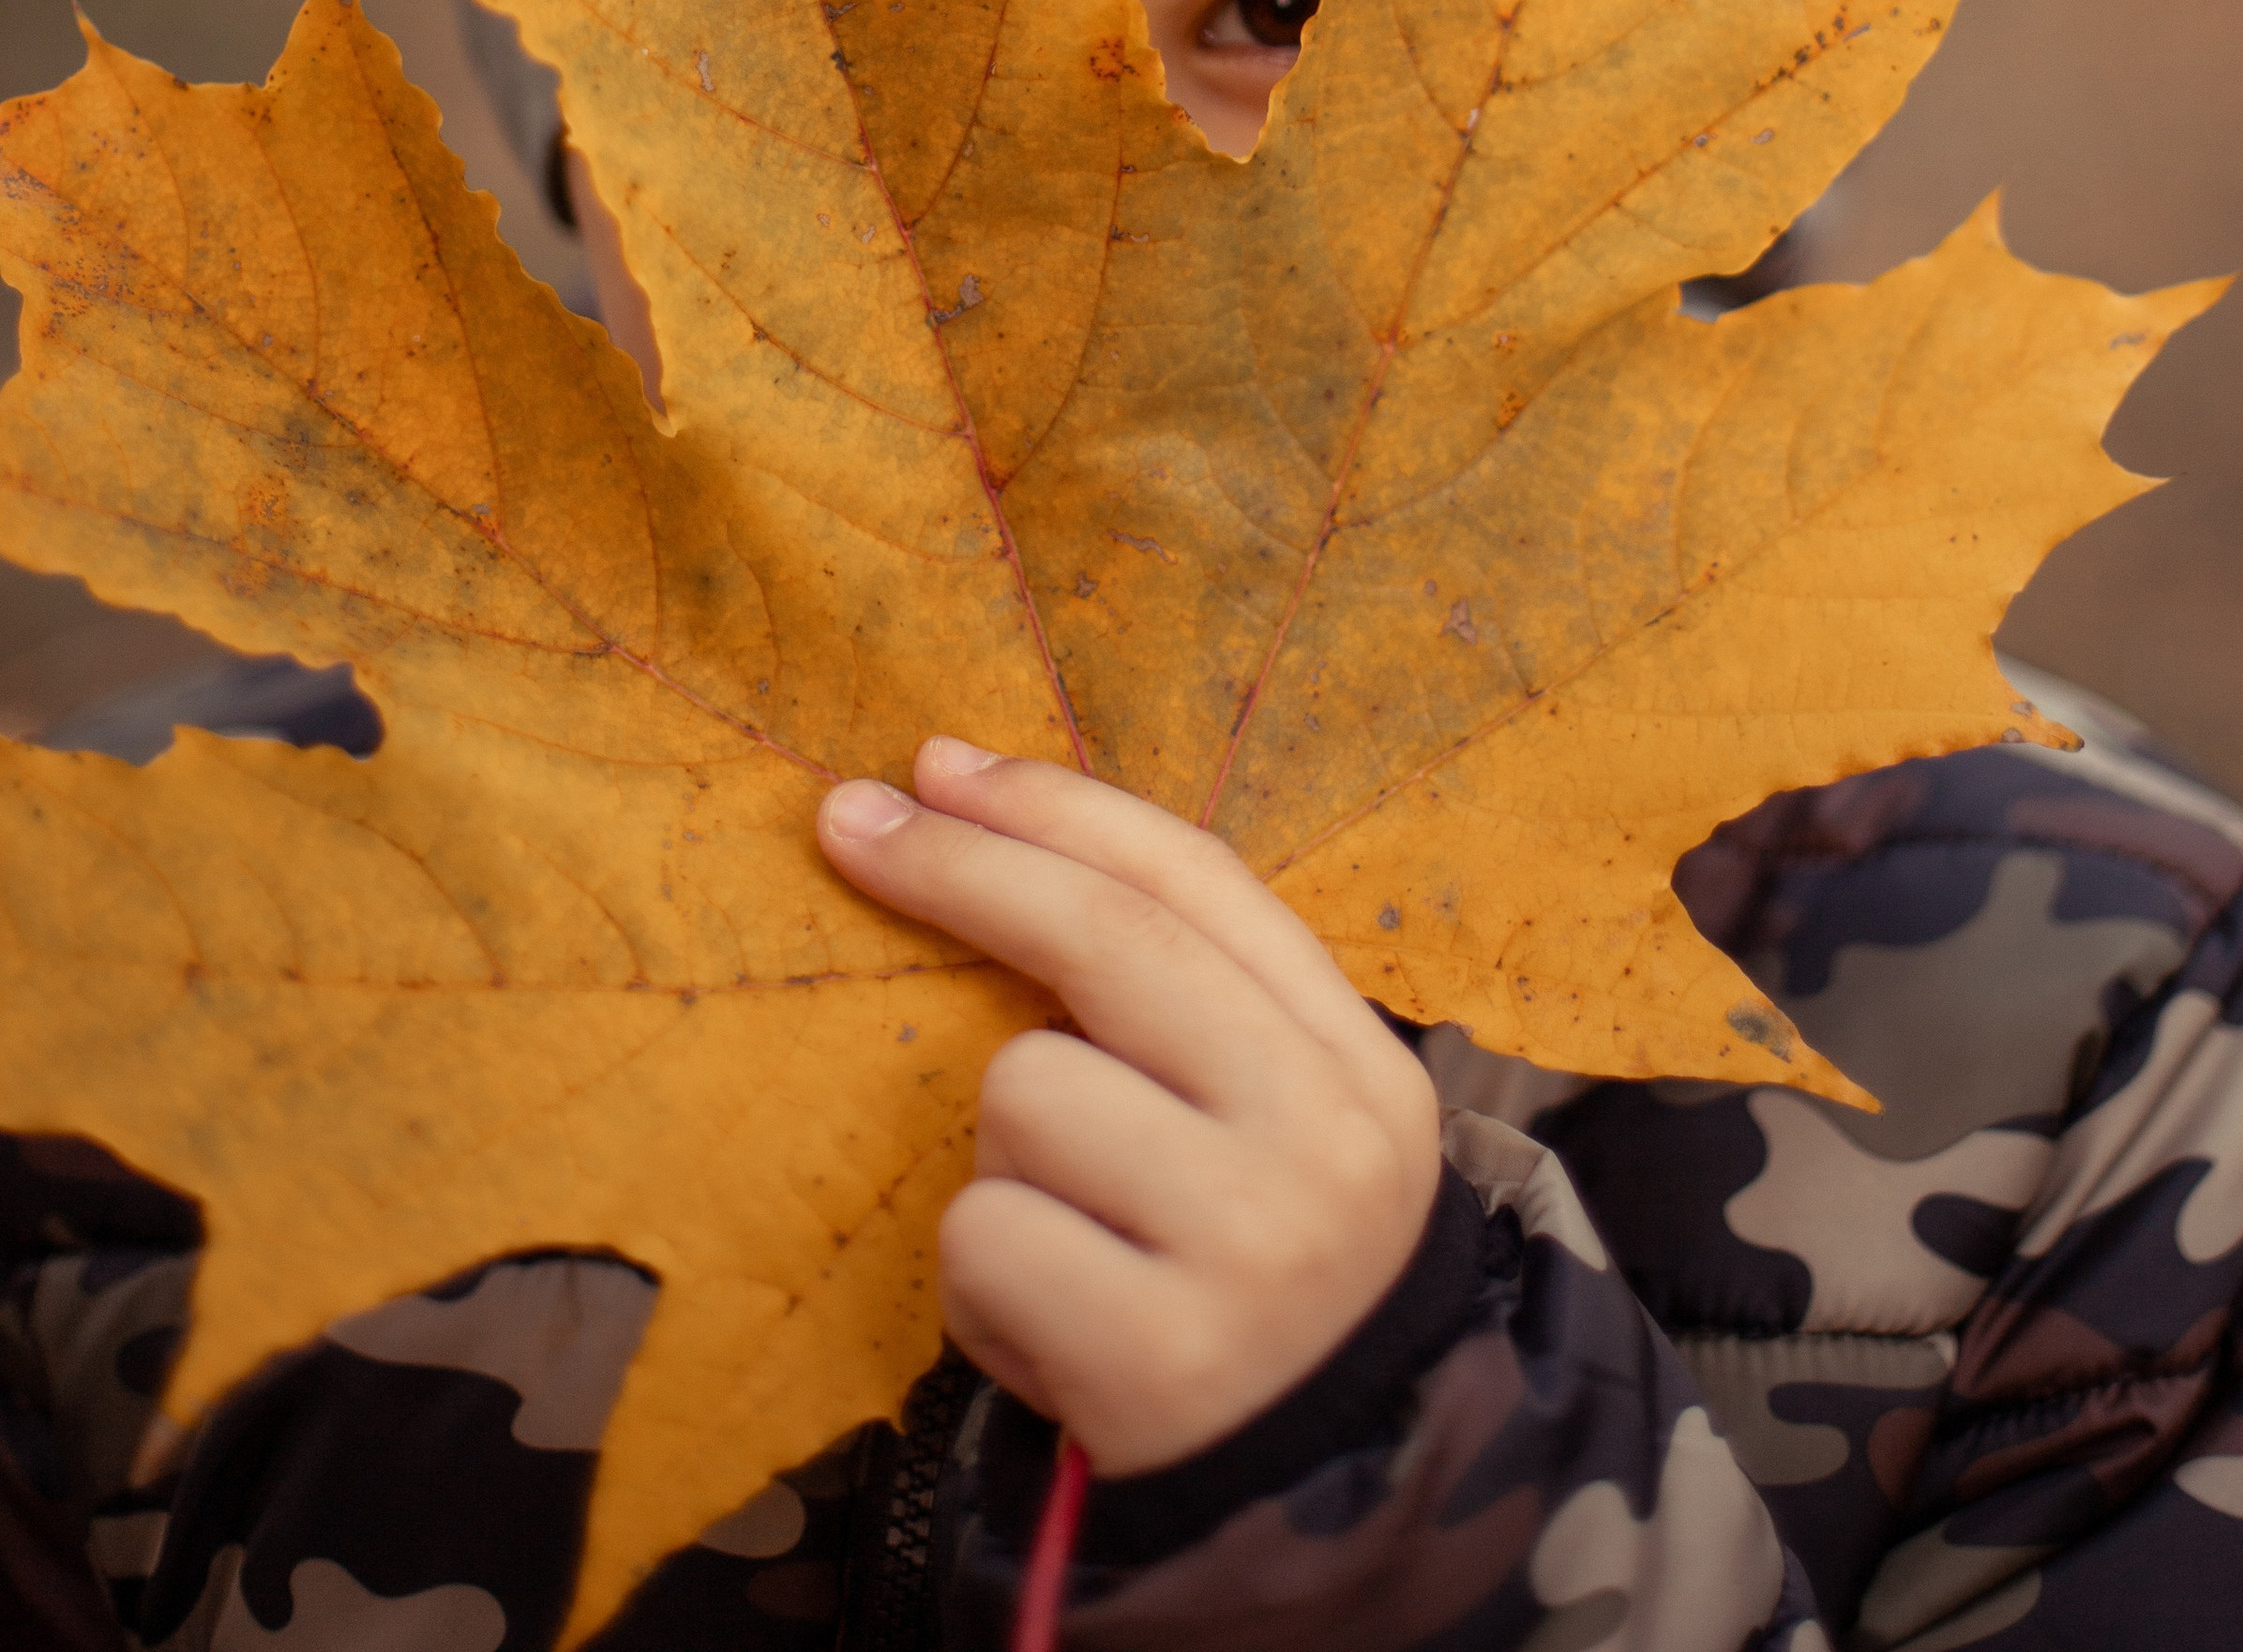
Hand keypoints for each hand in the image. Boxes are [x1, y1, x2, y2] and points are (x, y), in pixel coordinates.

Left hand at [817, 739, 1444, 1475]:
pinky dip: (985, 1282)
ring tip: (1071, 1246)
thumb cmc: (1247, 1287)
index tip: (937, 762)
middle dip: (962, 866)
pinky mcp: (1158, 1357)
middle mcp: (1327, 1142)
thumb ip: (1178, 998)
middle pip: (1108, 944)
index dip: (1057, 806)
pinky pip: (985, 1233)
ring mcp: (1251, 1248)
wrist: (1318, 1516)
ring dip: (1005, 1163)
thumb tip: (974, 811)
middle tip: (848, 821)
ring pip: (1026, 1092)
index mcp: (1359, 1067)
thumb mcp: (1268, 1131)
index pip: (1200, 883)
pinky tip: (1052, 1331)